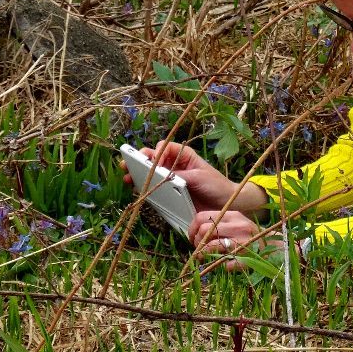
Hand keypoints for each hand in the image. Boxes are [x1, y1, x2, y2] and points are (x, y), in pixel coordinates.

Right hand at [121, 141, 267, 214]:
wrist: (225, 203)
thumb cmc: (215, 185)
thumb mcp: (198, 177)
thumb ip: (179, 175)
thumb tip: (161, 175)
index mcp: (184, 156)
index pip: (165, 148)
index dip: (157, 153)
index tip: (155, 162)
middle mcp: (175, 166)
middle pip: (153, 158)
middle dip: (139, 160)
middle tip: (128, 164)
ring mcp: (170, 179)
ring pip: (150, 173)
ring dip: (138, 174)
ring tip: (127, 177)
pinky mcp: (169, 193)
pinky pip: (153, 188)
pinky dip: (144, 187)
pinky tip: (136, 189)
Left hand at [188, 209, 278, 268]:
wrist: (276, 248)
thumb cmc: (252, 236)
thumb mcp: (237, 222)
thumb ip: (219, 223)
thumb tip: (196, 229)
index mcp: (233, 216)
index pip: (202, 217)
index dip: (192, 229)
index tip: (193, 237)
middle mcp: (238, 227)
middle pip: (203, 231)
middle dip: (196, 243)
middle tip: (198, 249)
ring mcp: (242, 243)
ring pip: (209, 247)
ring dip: (202, 255)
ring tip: (203, 258)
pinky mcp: (245, 259)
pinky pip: (222, 265)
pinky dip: (218, 266)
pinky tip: (221, 265)